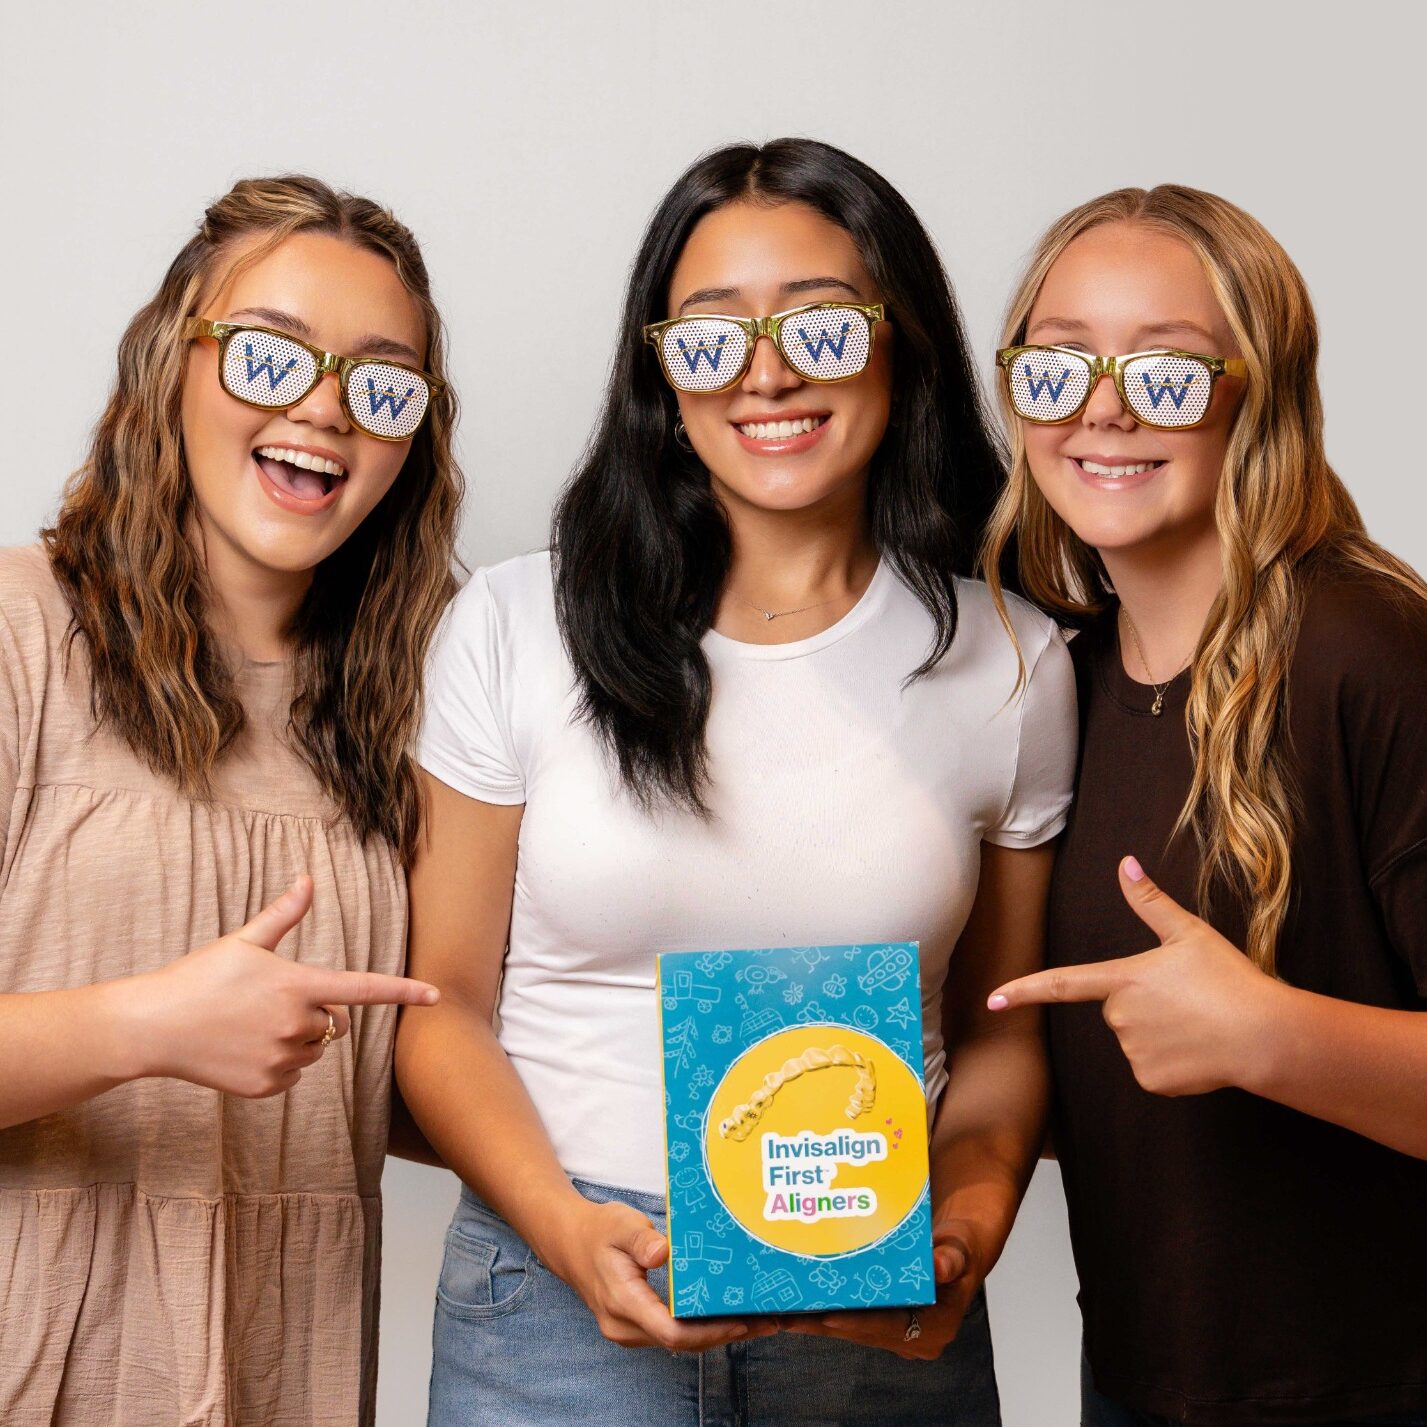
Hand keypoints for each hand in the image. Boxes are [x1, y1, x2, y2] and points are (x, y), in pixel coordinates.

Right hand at [127, 876, 439, 1097]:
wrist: (153, 1027)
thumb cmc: (200, 977)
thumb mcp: (243, 942)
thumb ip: (284, 915)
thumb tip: (308, 879)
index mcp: (298, 985)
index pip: (364, 989)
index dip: (403, 992)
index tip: (436, 995)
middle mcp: (297, 1025)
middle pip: (335, 1021)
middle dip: (318, 1013)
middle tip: (272, 1002)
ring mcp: (282, 1059)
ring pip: (316, 1050)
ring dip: (299, 1039)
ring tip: (252, 1025)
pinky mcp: (266, 1086)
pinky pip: (294, 1074)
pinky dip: (280, 1063)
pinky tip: (245, 1049)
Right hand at [540, 1197, 778, 1352]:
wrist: (570, 1242)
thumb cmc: (598, 1230)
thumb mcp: (619, 1224)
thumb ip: (641, 1238)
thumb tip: (663, 1253)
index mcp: (622, 1302)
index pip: (670, 1331)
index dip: (709, 1332)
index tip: (741, 1321)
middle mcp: (625, 1327)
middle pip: (680, 1342)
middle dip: (724, 1334)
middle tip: (767, 1320)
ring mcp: (629, 1331)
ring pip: (678, 1341)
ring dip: (716, 1333)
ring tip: (757, 1319)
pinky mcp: (636, 1326)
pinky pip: (672, 1333)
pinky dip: (701, 1327)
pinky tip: (726, 1315)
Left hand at [785, 1220, 979, 1359]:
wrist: (957, 1246)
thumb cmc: (960, 1245)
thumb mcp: (959, 1246)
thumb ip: (952, 1257)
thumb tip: (941, 1265)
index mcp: (936, 1329)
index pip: (890, 1328)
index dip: (858, 1322)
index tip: (828, 1316)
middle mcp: (915, 1338)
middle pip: (863, 1331)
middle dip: (825, 1323)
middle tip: (788, 1315)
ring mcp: (898, 1333)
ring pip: (852, 1328)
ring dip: (818, 1320)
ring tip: (782, 1311)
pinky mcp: (884, 1323)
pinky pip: (851, 1318)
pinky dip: (826, 1310)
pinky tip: (798, 1302)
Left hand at [987, 856, 1278, 1095]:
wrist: (1263, 1036)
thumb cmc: (1228, 979)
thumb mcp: (1189, 933)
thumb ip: (1151, 901)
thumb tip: (1126, 863)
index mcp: (1122, 979)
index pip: (1062, 983)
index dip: (1024, 989)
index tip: (992, 999)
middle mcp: (1119, 1017)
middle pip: (1118, 1009)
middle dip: (1145, 1005)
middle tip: (1188, 1000)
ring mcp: (1132, 1052)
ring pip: (1136, 1039)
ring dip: (1161, 1033)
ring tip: (1199, 1024)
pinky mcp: (1151, 1080)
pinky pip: (1152, 1068)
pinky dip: (1173, 1061)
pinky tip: (1200, 1051)